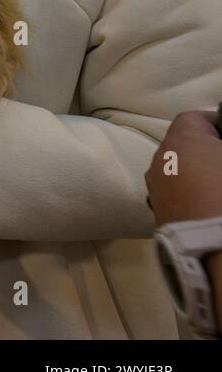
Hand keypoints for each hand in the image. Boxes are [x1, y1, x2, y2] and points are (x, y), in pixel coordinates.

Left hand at [145, 110, 221, 224]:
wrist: (217, 253)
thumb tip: (217, 157)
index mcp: (180, 143)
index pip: (194, 118)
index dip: (217, 122)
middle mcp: (160, 163)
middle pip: (183, 146)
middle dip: (208, 150)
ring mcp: (156, 191)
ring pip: (177, 172)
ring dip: (198, 174)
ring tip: (219, 187)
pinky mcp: (160, 217)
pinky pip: (176, 196)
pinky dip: (192, 196)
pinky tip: (212, 209)